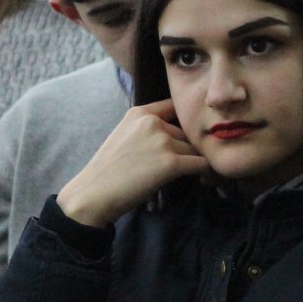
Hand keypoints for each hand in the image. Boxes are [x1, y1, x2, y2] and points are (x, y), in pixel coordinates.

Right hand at [55, 100, 209, 227]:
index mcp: (141, 113)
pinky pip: (202, 164)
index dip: (187, 123)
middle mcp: (153, 122)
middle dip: (191, 148)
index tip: (192, 137)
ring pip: (195, 149)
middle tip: (195, 164)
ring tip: (203, 175)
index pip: (176, 107)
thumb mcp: (125, 137)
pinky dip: (209, 173)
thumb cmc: (108, 172)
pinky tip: (208, 181)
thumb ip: (147, 131)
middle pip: (187, 132)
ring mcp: (162, 141)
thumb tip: (178, 138)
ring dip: (199, 162)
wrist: (93, 194)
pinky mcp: (171, 162)